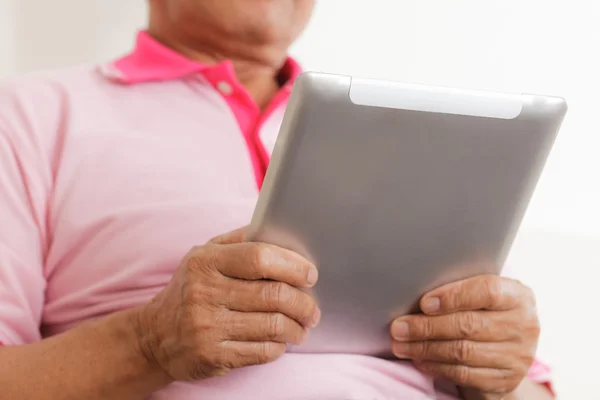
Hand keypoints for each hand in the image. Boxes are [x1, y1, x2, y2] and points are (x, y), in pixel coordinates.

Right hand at [135, 228, 319, 381]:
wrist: (154, 335)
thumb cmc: (191, 289)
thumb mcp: (206, 255)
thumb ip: (241, 240)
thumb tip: (281, 231)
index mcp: (206, 261)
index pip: (260, 257)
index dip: (292, 265)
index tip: (310, 274)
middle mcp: (203, 292)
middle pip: (273, 295)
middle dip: (303, 303)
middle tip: (313, 309)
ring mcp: (206, 326)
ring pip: (273, 325)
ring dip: (297, 328)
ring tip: (303, 326)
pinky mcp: (212, 355)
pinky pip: (261, 351)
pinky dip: (279, 346)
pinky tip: (281, 341)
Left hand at [390, 275, 539, 399]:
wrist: (507, 353)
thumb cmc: (484, 314)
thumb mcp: (482, 297)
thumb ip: (460, 290)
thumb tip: (415, 287)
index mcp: (518, 296)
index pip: (487, 290)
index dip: (453, 296)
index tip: (424, 303)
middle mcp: (524, 326)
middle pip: (468, 325)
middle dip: (427, 326)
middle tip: (399, 327)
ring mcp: (517, 356)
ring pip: (462, 351)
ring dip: (424, 348)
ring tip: (400, 344)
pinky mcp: (505, 380)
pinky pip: (463, 373)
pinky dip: (435, 366)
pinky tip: (418, 359)